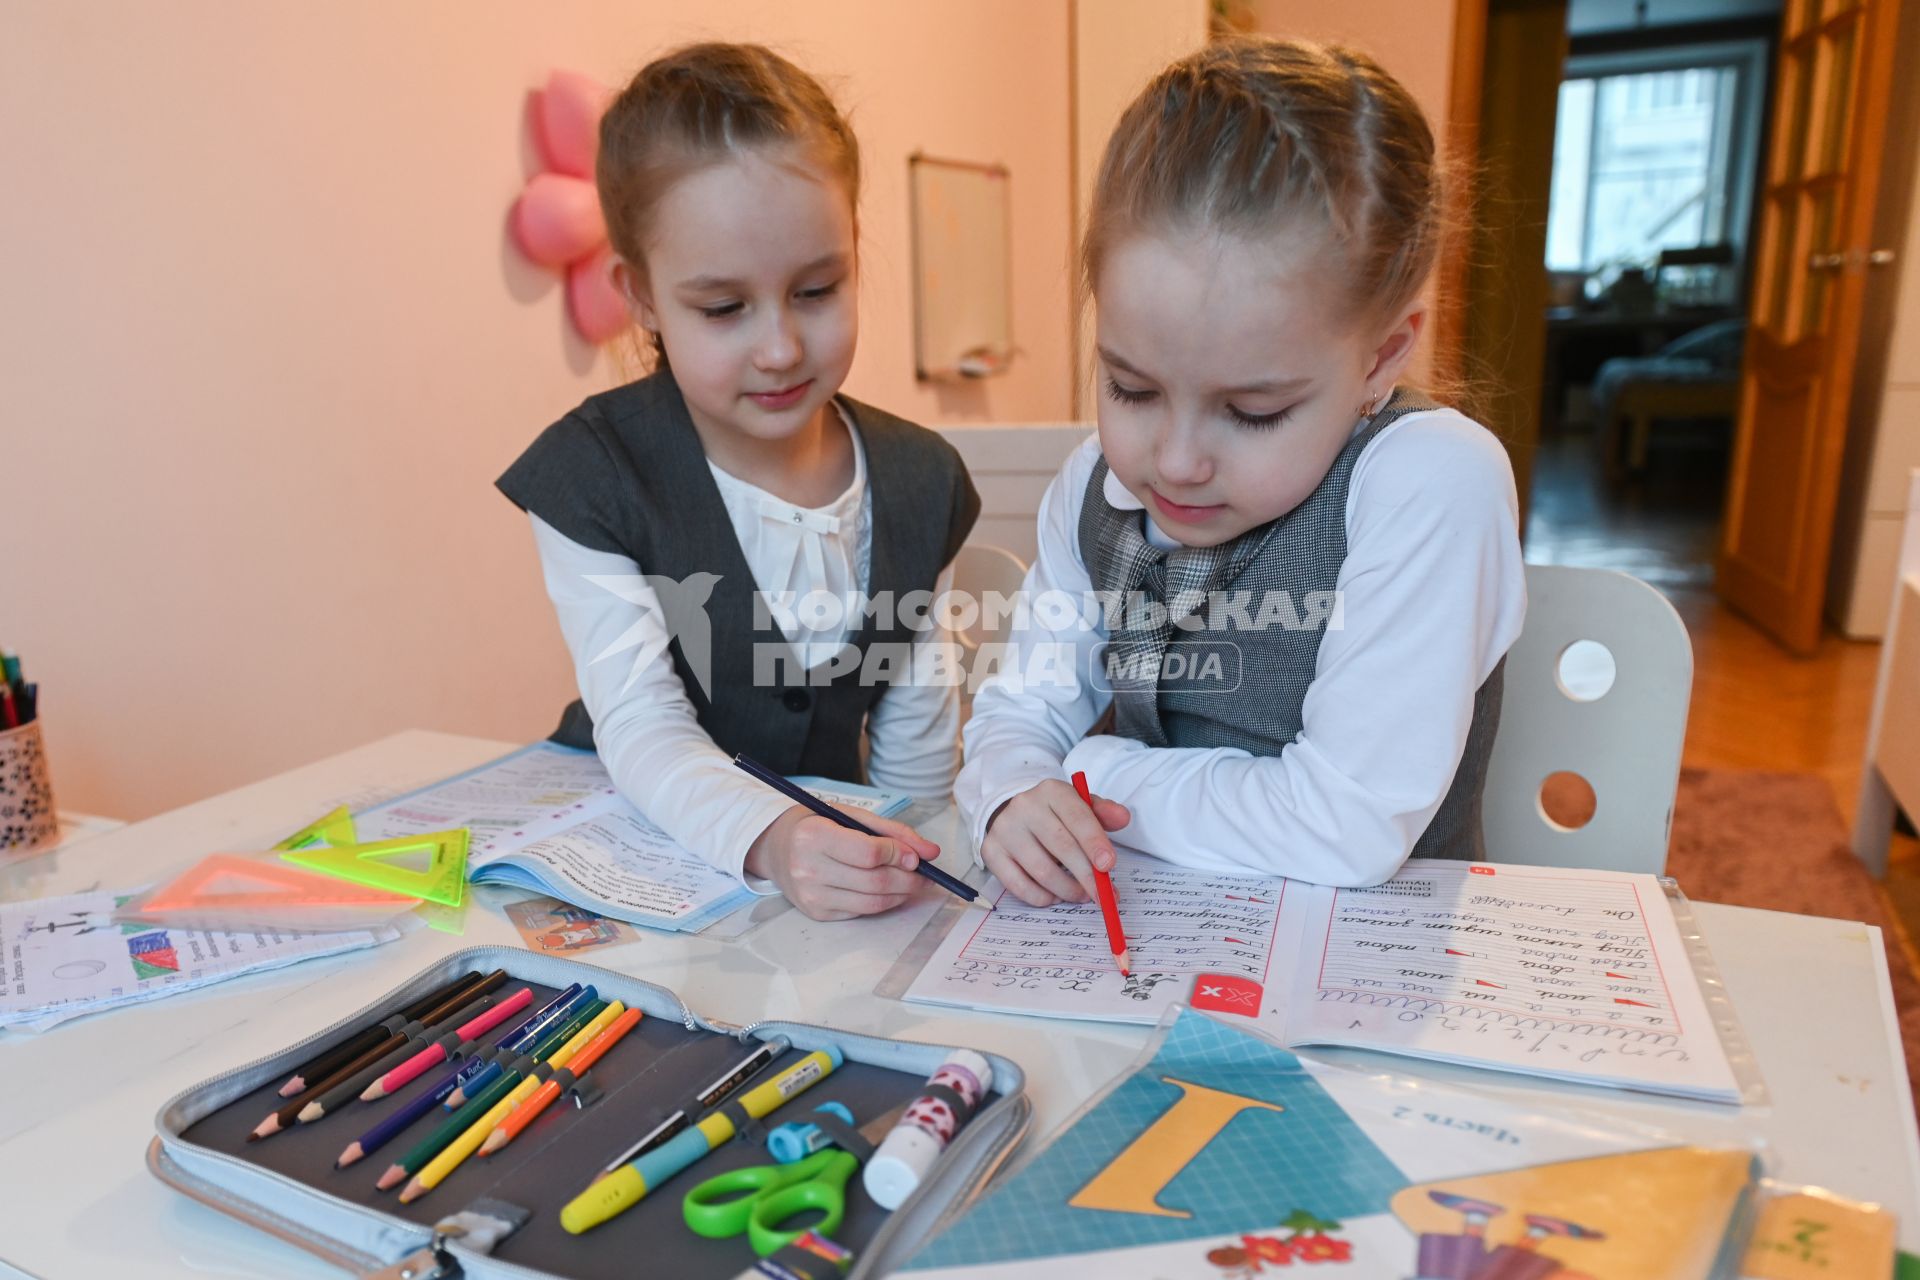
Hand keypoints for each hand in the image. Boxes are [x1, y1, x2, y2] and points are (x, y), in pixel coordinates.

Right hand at [744, 804, 939, 920]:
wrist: (775, 847)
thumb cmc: (817, 825)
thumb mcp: (850, 815)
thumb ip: (891, 832)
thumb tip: (930, 852)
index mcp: (813, 835)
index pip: (869, 853)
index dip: (899, 855)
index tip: (916, 856)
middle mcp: (807, 868)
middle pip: (875, 881)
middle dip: (908, 879)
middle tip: (924, 874)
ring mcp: (811, 895)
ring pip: (872, 902)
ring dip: (901, 894)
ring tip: (912, 883)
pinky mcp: (816, 913)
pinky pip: (861, 912)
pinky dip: (882, 902)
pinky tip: (889, 890)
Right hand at [981, 779, 1130, 906]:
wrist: (1011, 812)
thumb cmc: (1054, 814)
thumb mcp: (1079, 805)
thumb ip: (1103, 812)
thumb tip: (1123, 818)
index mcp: (1052, 791)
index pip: (1078, 817)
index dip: (1095, 843)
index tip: (1109, 867)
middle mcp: (1025, 806)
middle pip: (1062, 847)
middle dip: (1087, 877)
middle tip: (1104, 897)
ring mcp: (1005, 829)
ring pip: (1042, 871)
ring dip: (1067, 890)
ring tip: (1081, 895)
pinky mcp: (991, 852)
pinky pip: (1019, 886)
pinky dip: (1042, 897)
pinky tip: (1054, 895)